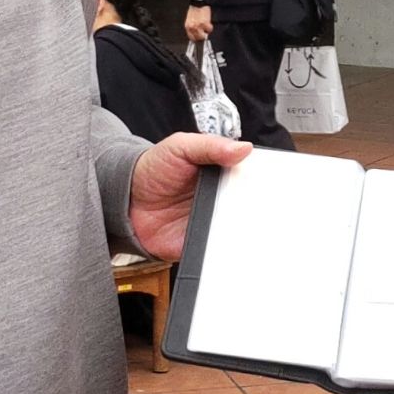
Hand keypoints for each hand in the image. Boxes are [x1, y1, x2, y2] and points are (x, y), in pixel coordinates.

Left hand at [126, 132, 251, 258]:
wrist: (125, 203)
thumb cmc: (152, 171)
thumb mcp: (180, 146)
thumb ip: (210, 145)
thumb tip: (243, 148)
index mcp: (220, 172)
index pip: (248, 175)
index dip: (259, 177)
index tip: (268, 179)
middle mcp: (220, 197)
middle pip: (248, 203)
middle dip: (254, 205)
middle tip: (246, 200)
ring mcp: (212, 220)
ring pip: (239, 227)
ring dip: (242, 226)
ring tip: (233, 219)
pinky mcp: (203, 242)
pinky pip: (220, 248)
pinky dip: (224, 247)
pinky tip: (222, 239)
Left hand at [185, 5, 212, 42]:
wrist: (198, 3)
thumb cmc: (194, 10)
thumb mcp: (190, 21)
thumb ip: (192, 28)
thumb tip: (197, 34)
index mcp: (187, 27)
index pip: (192, 38)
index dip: (197, 38)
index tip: (200, 38)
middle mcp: (192, 27)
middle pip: (199, 38)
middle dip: (202, 36)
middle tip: (204, 31)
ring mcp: (198, 26)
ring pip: (204, 36)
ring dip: (206, 31)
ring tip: (206, 26)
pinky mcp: (204, 23)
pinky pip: (209, 29)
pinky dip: (210, 27)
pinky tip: (208, 23)